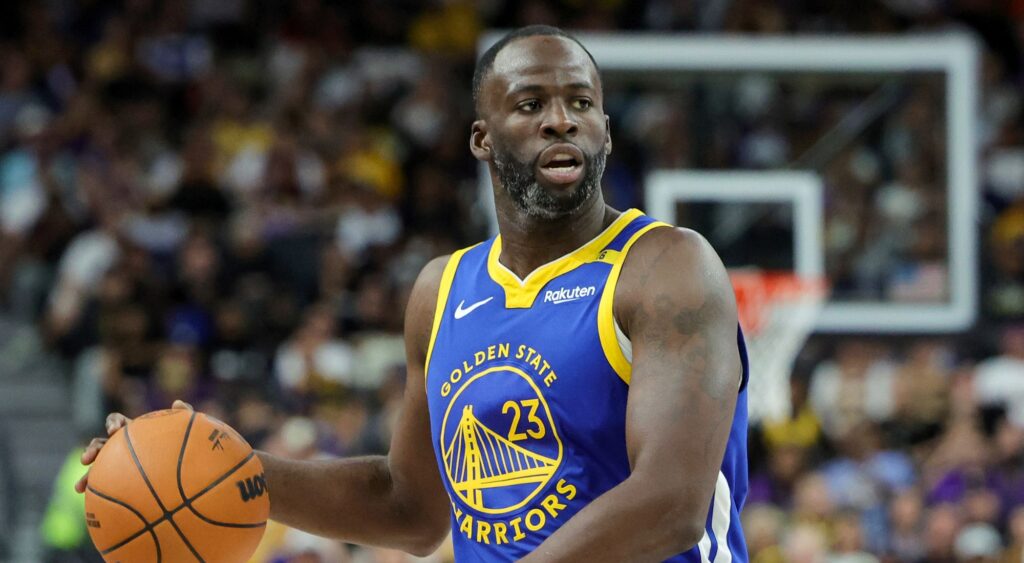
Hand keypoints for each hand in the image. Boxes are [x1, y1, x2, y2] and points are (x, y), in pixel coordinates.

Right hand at [75, 400, 193, 493]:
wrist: (190, 473)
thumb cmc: (188, 448)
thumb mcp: (188, 431)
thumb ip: (184, 415)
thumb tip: (178, 403)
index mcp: (134, 432)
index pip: (117, 422)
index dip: (113, 423)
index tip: (116, 430)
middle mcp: (123, 449)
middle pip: (101, 445)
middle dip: (92, 449)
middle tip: (87, 459)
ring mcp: (121, 467)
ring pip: (99, 470)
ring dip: (87, 476)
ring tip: (80, 487)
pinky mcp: (122, 485)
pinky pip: (109, 491)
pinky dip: (99, 496)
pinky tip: (94, 507)